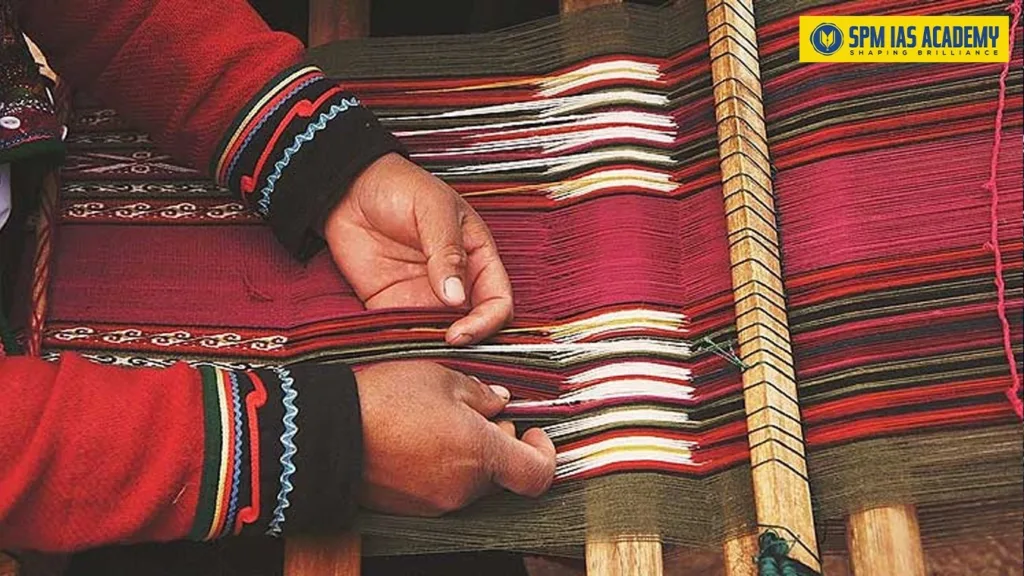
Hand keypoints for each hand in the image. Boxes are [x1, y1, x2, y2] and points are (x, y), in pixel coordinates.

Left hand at [325, 154, 513, 344]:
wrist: (349, 189)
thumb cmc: (399, 186)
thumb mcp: (432, 209)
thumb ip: (447, 252)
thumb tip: (457, 297)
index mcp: (477, 256)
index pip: (498, 300)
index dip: (487, 321)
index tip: (461, 331)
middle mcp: (456, 282)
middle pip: (475, 324)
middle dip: (465, 340)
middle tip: (442, 344)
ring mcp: (425, 296)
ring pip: (441, 335)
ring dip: (434, 347)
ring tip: (419, 349)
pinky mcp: (394, 305)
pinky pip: (406, 334)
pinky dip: (406, 345)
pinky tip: (399, 345)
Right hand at [356, 361, 555, 515]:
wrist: (326, 433)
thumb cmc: (386, 400)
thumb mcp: (441, 378)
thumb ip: (481, 394)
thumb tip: (500, 403)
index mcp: (481, 455)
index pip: (537, 474)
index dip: (544, 453)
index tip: (532, 431)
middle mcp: (464, 488)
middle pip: (501, 475)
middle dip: (498, 444)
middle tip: (478, 413)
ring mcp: (436, 503)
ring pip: (471, 480)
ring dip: (467, 454)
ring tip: (438, 421)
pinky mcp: (411, 509)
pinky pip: (441, 488)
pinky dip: (441, 466)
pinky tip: (418, 439)